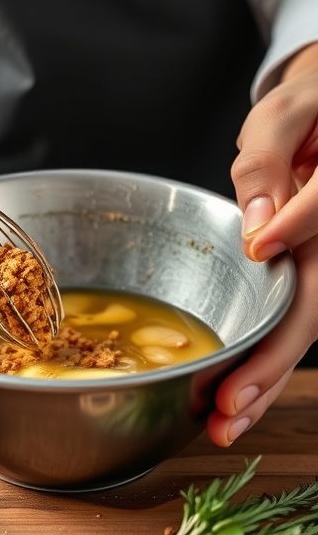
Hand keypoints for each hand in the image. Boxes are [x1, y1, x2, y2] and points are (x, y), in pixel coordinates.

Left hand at [207, 41, 317, 445]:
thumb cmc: (306, 111)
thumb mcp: (285, 114)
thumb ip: (270, 155)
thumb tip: (261, 219)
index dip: (299, 223)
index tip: (261, 245)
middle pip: (313, 304)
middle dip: (272, 356)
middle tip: (229, 402)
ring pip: (303, 328)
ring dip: (264, 380)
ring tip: (225, 423)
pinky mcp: (305, 278)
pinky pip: (288, 325)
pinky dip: (262, 366)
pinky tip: (233, 401)